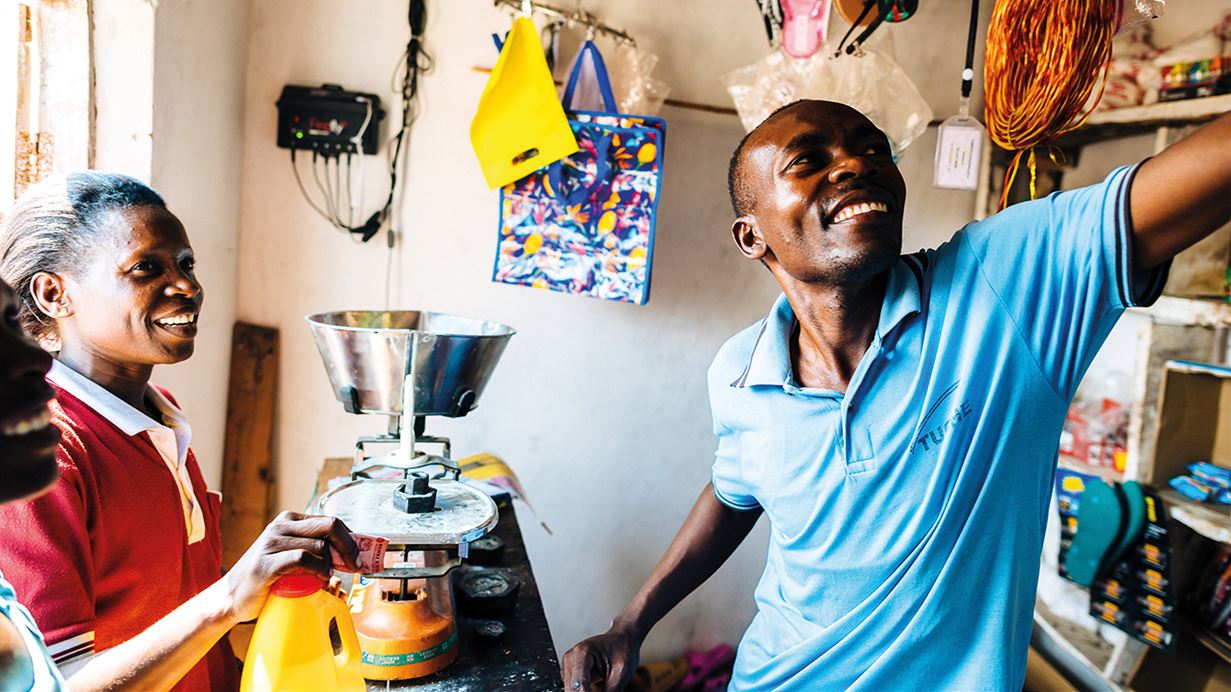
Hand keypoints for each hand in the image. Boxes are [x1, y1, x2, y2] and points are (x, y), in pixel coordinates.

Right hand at [220, 511, 359, 622]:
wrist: (230, 598)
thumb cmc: (266, 580)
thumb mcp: (291, 557)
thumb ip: (314, 551)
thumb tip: (349, 555)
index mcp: (289, 521)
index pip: (331, 521)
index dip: (351, 538)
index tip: (361, 556)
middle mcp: (280, 526)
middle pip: (330, 526)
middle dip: (350, 547)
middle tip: (356, 566)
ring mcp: (272, 543)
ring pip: (319, 545)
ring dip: (331, 564)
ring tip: (327, 577)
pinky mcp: (266, 563)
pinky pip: (302, 559)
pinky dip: (317, 568)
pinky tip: (320, 578)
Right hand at [560, 626, 641, 691]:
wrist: (623, 639)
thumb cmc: (623, 650)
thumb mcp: (622, 673)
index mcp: (582, 652)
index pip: (579, 685)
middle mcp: (570, 657)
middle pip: (571, 690)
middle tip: (606, 689)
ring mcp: (568, 665)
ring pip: (571, 691)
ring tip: (605, 685)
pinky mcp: (571, 672)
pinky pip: (573, 689)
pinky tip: (597, 687)